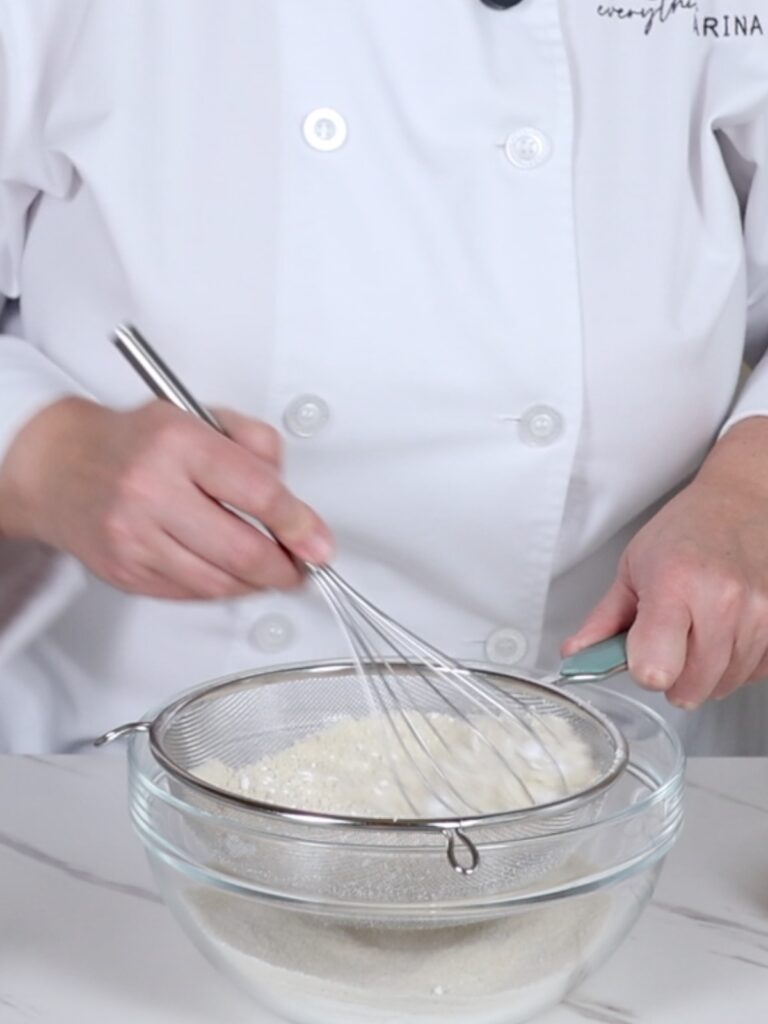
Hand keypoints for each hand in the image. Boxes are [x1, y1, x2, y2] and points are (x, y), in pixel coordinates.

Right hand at [0, 397, 333, 599]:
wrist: (57, 467)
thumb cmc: (133, 441)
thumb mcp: (197, 415)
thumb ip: (253, 442)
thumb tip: (291, 495)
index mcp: (176, 443)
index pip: (257, 492)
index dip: (298, 524)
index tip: (319, 542)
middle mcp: (151, 491)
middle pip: (241, 550)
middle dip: (284, 567)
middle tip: (302, 566)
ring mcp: (135, 538)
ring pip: (218, 582)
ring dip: (256, 583)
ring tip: (271, 570)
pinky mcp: (125, 572)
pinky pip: (190, 594)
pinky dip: (221, 589)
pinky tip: (230, 573)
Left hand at [562, 418, 767, 708]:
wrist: (742, 503)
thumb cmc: (686, 531)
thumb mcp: (633, 567)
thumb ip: (605, 619)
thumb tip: (576, 656)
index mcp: (674, 583)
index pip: (655, 669)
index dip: (642, 670)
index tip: (640, 654)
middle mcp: (721, 600)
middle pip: (691, 688)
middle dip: (672, 677)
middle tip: (668, 643)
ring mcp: (759, 613)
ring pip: (723, 686)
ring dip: (706, 672)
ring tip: (698, 630)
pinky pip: (754, 674)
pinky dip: (736, 666)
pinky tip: (725, 634)